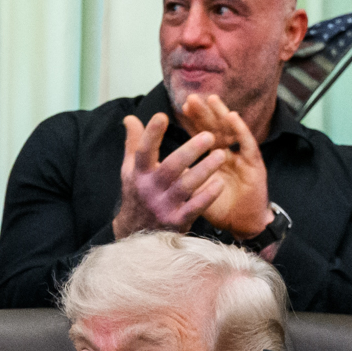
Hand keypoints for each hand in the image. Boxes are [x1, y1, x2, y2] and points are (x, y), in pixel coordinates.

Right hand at [110, 111, 225, 237]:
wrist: (135, 234)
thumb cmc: (138, 194)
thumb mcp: (131, 171)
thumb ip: (134, 143)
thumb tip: (130, 118)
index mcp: (138, 174)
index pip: (143, 151)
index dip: (151, 134)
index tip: (161, 116)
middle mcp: (150, 189)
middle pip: (170, 167)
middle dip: (190, 151)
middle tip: (209, 136)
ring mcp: (163, 206)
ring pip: (186, 186)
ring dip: (205, 170)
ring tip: (221, 155)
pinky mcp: (176, 221)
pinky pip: (195, 208)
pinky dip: (208, 196)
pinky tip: (220, 183)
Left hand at [173, 93, 273, 236]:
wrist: (242, 226)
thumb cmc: (219, 208)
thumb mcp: (194, 190)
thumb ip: (179, 174)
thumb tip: (158, 166)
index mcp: (215, 157)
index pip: (202, 134)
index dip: (193, 121)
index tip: (182, 106)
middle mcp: (229, 153)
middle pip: (216, 128)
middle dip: (204, 113)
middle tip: (192, 98)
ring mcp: (242, 158)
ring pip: (232, 131)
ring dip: (221, 114)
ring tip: (212, 99)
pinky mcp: (255, 165)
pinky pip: (248, 145)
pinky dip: (241, 130)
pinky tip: (232, 117)